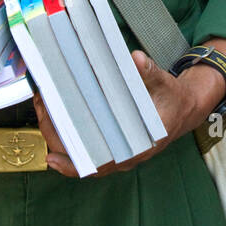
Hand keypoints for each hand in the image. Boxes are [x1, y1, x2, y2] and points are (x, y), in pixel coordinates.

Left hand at [34, 51, 225, 178]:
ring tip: (42, 104)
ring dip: (58, 128)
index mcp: (136, 148)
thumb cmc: (174, 100)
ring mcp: (115, 147)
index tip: (52, 157)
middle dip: (56, 133)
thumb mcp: (166, 86)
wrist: (184, 107)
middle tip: (41, 106)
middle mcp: (122, 153)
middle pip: (81, 154)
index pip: (99, 165)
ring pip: (80, 147)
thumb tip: (137, 60)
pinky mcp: (110, 136)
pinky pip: (84, 138)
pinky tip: (52, 113)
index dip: (74, 164)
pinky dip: (67, 127)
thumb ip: (151, 74)